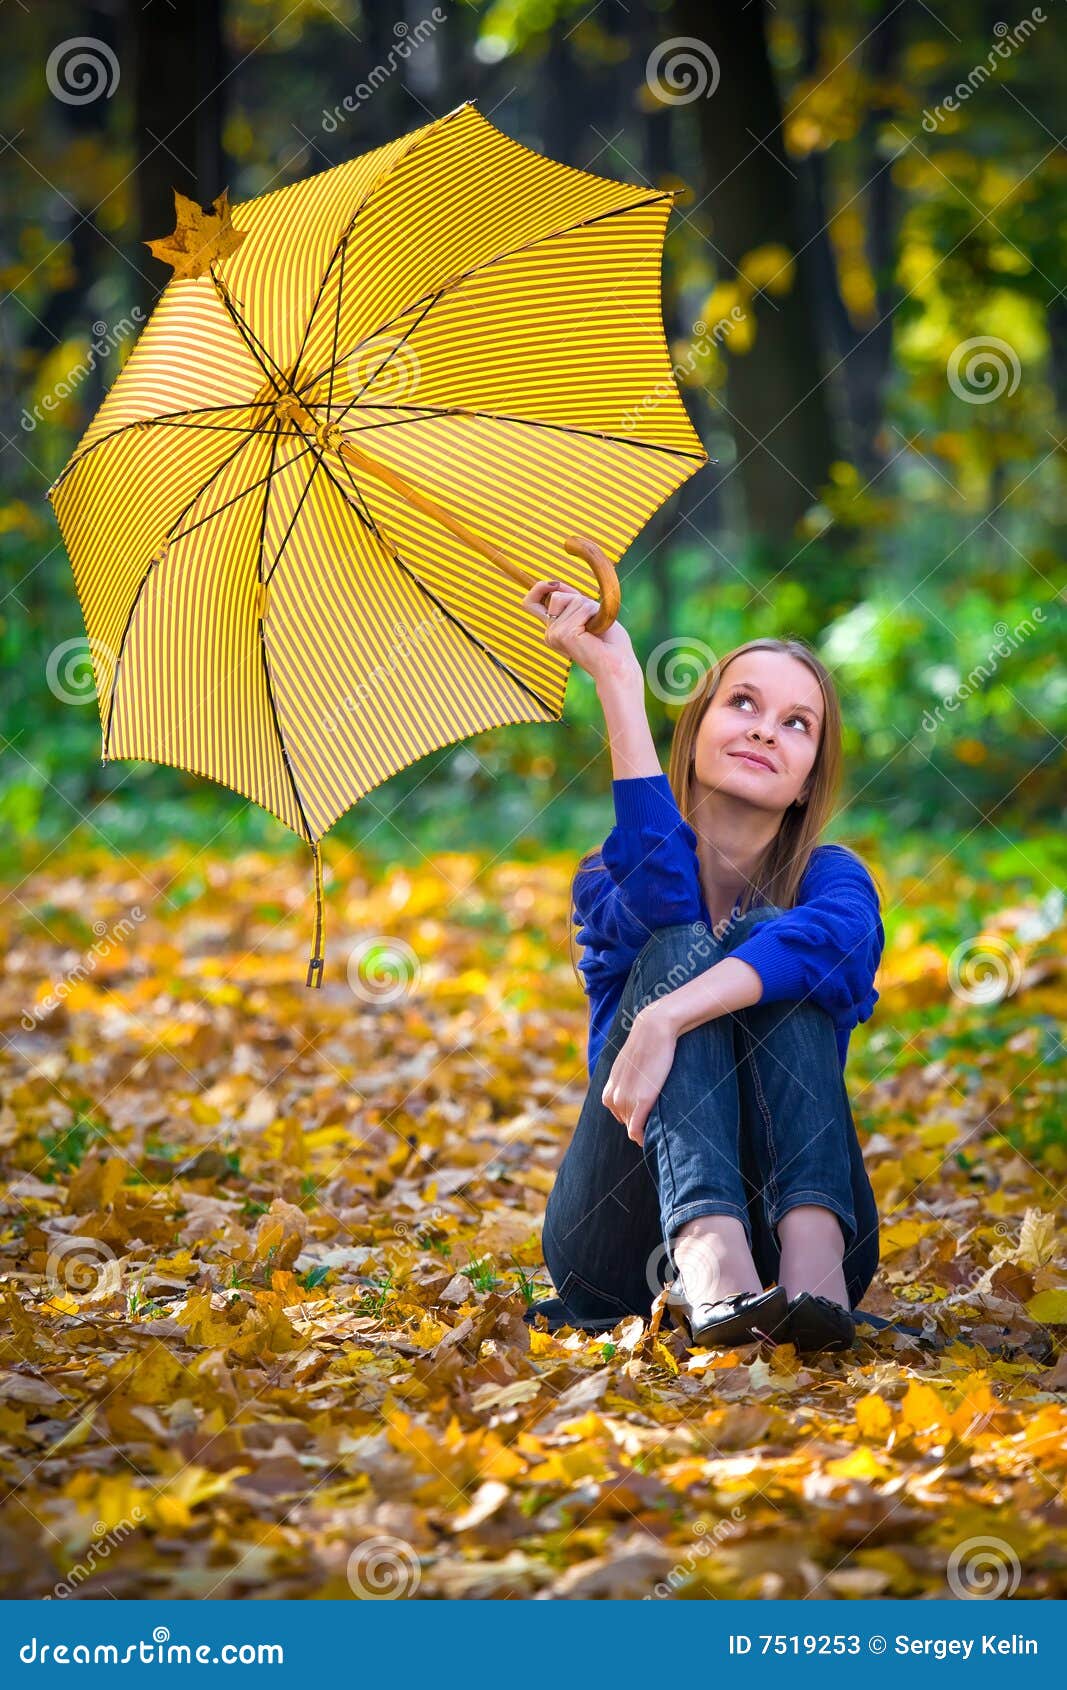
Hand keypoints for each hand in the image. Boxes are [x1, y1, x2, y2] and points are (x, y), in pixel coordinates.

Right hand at [520, 575, 637, 686]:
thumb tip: (554, 585)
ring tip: (595, 628)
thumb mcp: (588, 612)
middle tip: (590, 620)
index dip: (539, 588)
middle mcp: (549, 634)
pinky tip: (596, 630)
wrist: (618, 664)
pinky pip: (581, 607)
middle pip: (555, 596)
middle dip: (576, 599)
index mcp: (553, 630)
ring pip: (570, 599)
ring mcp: (554, 634)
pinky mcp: (564, 634)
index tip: (554, 585)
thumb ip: (571, 599)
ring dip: (588, 608)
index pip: (530, 603)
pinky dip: (593, 613)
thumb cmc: (609, 642)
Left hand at [601, 1004, 677, 1146]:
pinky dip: (640, 1136)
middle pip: (623, 1120)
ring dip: (640, 1131)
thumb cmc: (647, 1043)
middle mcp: (614, 1094)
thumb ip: (628, 1075)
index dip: (629, 1114)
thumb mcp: (630, 1061)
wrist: (654, 1029)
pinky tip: (647, 1139)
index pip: (615, 1110)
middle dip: (636, 1124)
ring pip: (630, 1126)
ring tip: (653, 1132)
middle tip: (652, 1125)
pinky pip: (636, 1128)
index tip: (643, 1116)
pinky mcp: (642, 1100)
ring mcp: (626, 1098)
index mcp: (610, 1085)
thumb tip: (638, 1079)